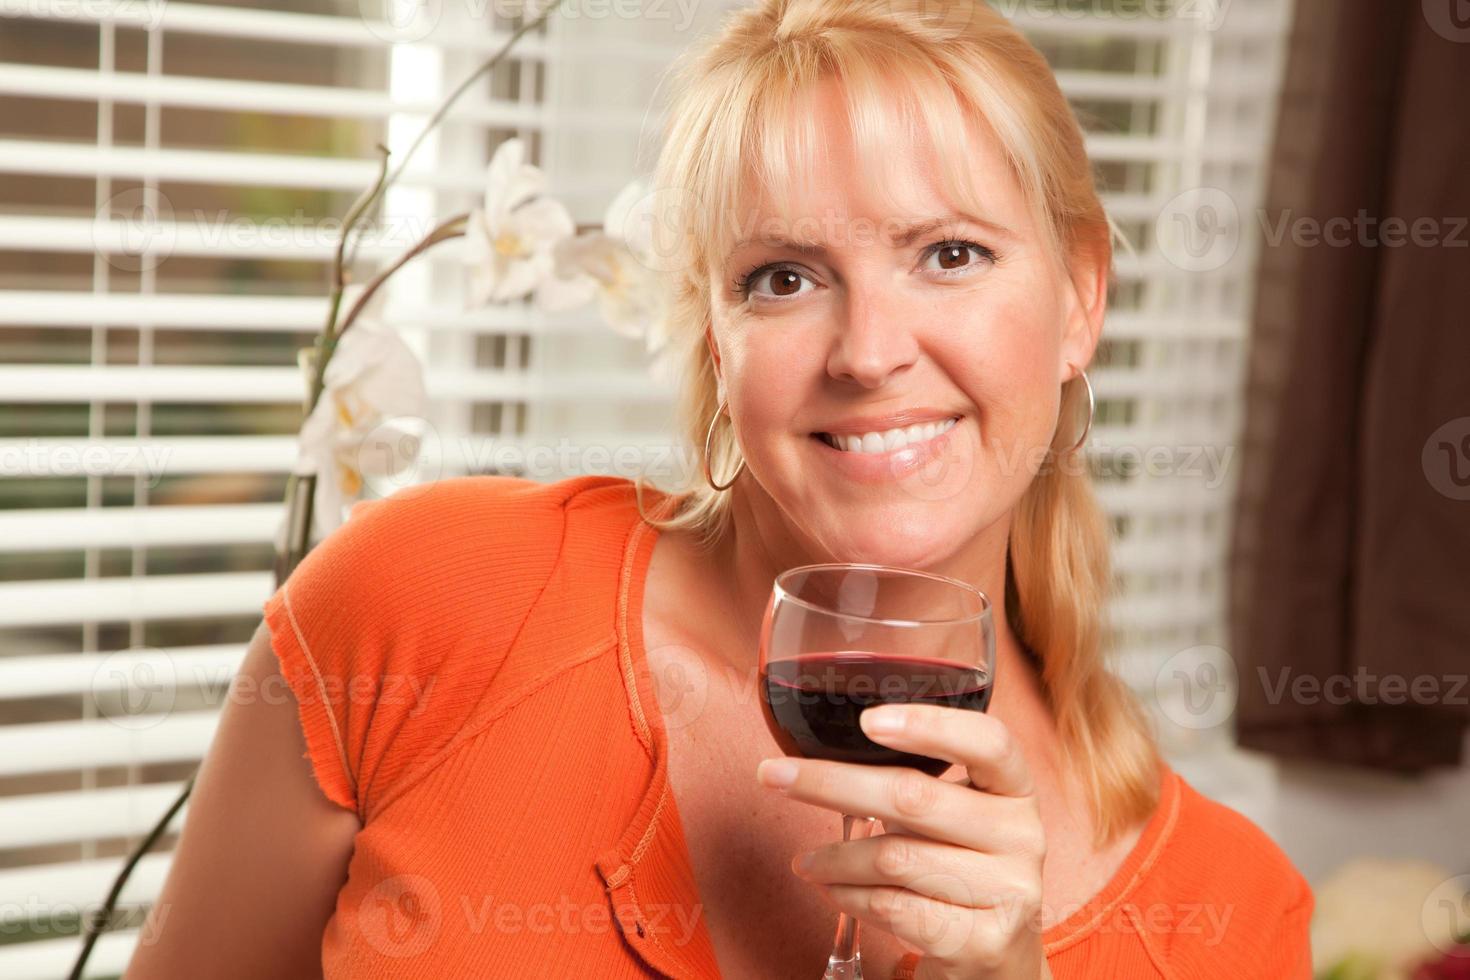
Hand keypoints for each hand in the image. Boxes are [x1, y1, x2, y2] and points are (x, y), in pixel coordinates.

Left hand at [755, 702, 1047, 979]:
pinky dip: (851, 896)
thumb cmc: (960, 864)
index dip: (930, 725)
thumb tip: (819, 758)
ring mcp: (1010, 891)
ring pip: (896, 858)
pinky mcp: (984, 942)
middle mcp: (1023, 834)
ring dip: (835, 857)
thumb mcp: (955, 815)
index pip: (988, 741)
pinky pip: (897, 909)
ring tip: (804, 861)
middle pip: (916, 797)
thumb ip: (916, 782)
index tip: (868, 721)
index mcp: (1015, 788)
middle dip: (832, 784)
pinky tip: (832, 889)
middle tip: (774, 777)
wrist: (998, 953)